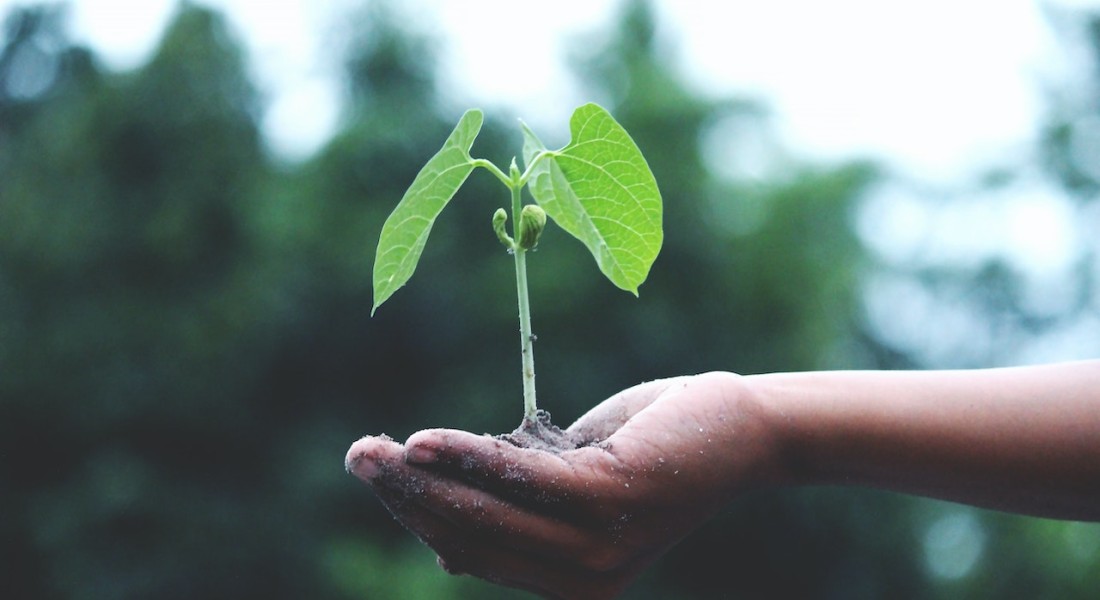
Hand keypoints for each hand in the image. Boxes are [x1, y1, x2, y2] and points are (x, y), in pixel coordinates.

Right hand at [345, 372, 777, 598]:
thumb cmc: (651, 448)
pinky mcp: (609, 501)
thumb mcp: (573, 482)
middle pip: (469, 536)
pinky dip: (468, 457)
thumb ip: (517, 508)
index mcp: (568, 582)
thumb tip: (444, 546)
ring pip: (485, 513)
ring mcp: (597, 547)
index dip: (418, 515)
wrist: (738, 429)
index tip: (379, 474)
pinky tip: (425, 441)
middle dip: (405, 497)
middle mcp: (581, 581)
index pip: (473, 551)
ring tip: (373, 450)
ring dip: (422, 479)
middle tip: (357, 456)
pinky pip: (520, 478)